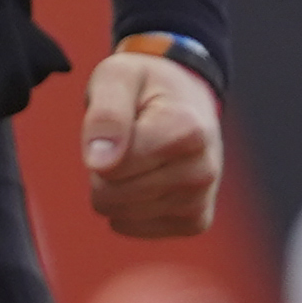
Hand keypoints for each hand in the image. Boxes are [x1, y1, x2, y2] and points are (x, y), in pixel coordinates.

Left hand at [80, 46, 223, 236]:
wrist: (186, 100)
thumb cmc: (144, 86)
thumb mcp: (117, 76)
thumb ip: (105, 113)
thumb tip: (99, 162)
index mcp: (188, 131)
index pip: (111, 167)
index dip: (99, 143)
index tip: (120, 120)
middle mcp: (202, 171)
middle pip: (111, 195)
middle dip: (103, 169)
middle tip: (125, 140)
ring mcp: (201, 200)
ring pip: (118, 214)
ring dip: (114, 186)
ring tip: (138, 156)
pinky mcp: (195, 221)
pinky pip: (130, 226)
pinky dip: (126, 205)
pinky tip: (146, 177)